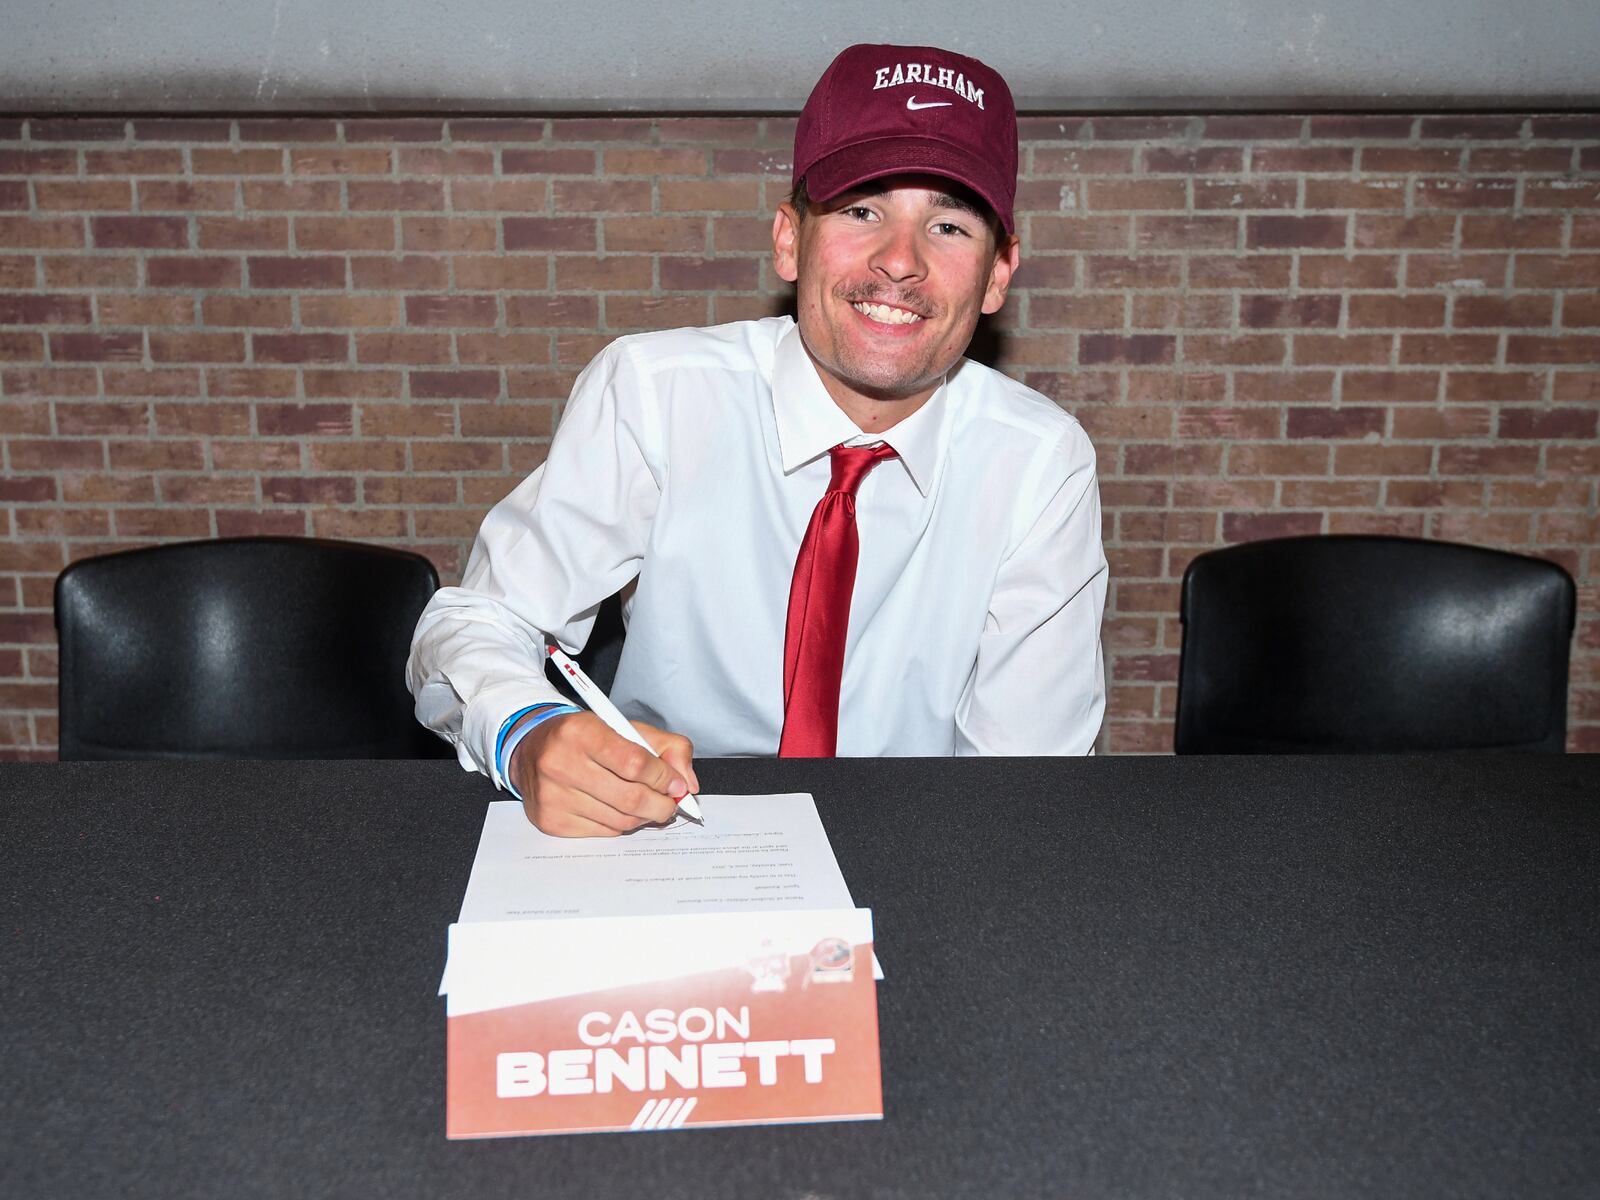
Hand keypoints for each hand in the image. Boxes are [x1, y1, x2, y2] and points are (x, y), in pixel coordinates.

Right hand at [508, 711, 699, 836]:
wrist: (532, 748)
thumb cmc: (585, 738)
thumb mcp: (626, 727)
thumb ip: (667, 748)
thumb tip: (688, 784)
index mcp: (582, 732)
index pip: (635, 763)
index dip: (664, 778)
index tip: (676, 784)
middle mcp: (561, 763)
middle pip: (630, 798)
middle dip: (661, 805)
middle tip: (671, 803)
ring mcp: (553, 795)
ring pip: (620, 820)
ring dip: (643, 816)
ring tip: (647, 805)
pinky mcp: (550, 820)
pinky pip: (603, 832)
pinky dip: (620, 824)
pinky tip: (619, 809)